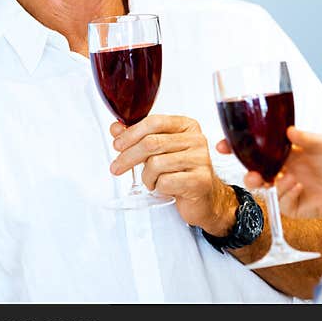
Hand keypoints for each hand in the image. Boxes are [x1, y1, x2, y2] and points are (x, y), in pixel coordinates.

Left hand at [110, 115, 235, 233]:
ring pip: (156, 164)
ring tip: (151, 181)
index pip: (154, 122)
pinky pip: (166, 182)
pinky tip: (164, 188)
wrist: (205, 197)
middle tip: (117, 167)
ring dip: (147, 177)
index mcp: (187, 126)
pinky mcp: (200, 180)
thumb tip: (116, 128)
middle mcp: (196, 140)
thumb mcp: (160, 151)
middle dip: (128, 157)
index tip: (117, 145)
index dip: (131, 133)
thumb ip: (138, 137)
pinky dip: (159, 187)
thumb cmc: (182, 172)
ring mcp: (200, 160)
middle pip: (152, 143)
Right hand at [217, 126, 321, 221]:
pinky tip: (298, 185)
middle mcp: (278, 170)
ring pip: (263, 189)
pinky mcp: (290, 205)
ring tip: (280, 178)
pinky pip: (281, 201)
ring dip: (267, 184)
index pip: (253, 149)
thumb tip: (289, 130)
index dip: (235, 147)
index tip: (223, 145)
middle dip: (246, 173)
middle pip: (252, 172)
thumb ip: (307, 137)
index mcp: (281, 152)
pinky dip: (286, 192)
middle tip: (250, 174)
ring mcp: (283, 188)